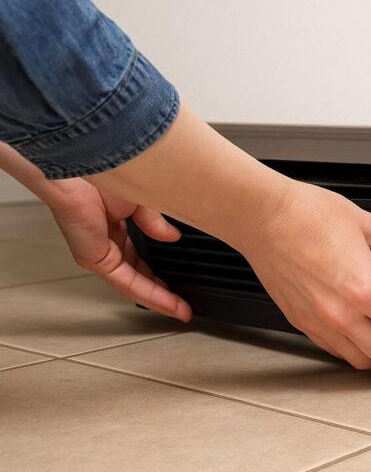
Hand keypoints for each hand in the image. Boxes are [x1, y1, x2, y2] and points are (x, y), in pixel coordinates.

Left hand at [44, 178, 191, 321]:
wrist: (86, 161)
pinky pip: (126, 281)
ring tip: (180, 310)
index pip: (139, 255)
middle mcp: (105, 240)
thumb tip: (171, 237)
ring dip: (158, 299)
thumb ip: (156, 222)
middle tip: (183, 303)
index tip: (181, 280)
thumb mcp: (144, 198)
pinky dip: (149, 293)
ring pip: (132, 283)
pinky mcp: (94, 258)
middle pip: (136, 274)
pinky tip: (166, 301)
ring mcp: (98, 251)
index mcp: (114, 223)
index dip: (161, 269)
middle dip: (161, 290)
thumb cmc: (104, 169)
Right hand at [235, 181, 370, 370]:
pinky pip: (338, 351)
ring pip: (363, 361)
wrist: (262, 217)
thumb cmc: (308, 215)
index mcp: (365, 289)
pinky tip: (369, 338)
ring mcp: (319, 322)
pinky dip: (360, 352)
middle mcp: (341, 314)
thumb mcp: (369, 228)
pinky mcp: (302, 323)